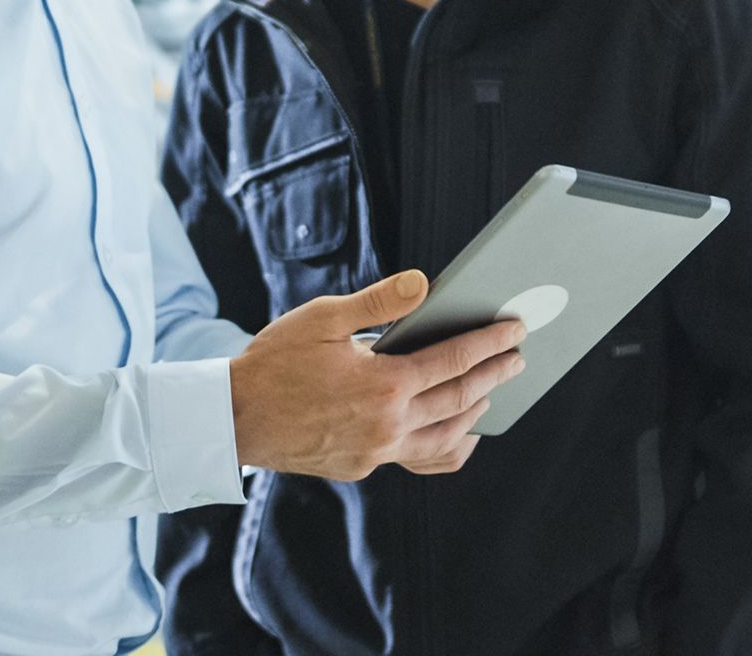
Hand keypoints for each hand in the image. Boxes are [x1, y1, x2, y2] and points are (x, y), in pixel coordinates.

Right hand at [229, 269, 525, 481]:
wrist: (234, 417)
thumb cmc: (273, 361)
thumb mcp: (323, 317)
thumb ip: (379, 302)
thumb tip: (425, 284)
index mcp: (383, 384)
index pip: (453, 361)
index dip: (489, 343)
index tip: (514, 330)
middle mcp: (387, 425)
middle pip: (459, 399)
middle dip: (495, 375)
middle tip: (517, 357)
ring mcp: (376, 452)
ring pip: (445, 438)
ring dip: (474, 413)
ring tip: (489, 392)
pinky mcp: (361, 466)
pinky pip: (418, 459)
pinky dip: (446, 448)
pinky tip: (455, 437)